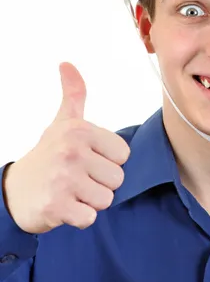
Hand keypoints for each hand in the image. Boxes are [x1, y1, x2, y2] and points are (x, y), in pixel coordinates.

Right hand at [2, 62, 130, 233]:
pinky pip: (90, 217)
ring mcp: (63, 180)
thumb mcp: (62, 122)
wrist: (14, 191)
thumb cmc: (47, 156)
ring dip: (91, 201)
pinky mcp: (57, 207)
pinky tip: (65, 207)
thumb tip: (67, 64)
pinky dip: (80, 217)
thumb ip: (73, 94)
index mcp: (79, 130)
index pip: (123, 155)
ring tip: (72, 192)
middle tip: (78, 179)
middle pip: (117, 179)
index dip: (108, 161)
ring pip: (106, 199)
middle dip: (100, 183)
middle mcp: (71, 152)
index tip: (87, 160)